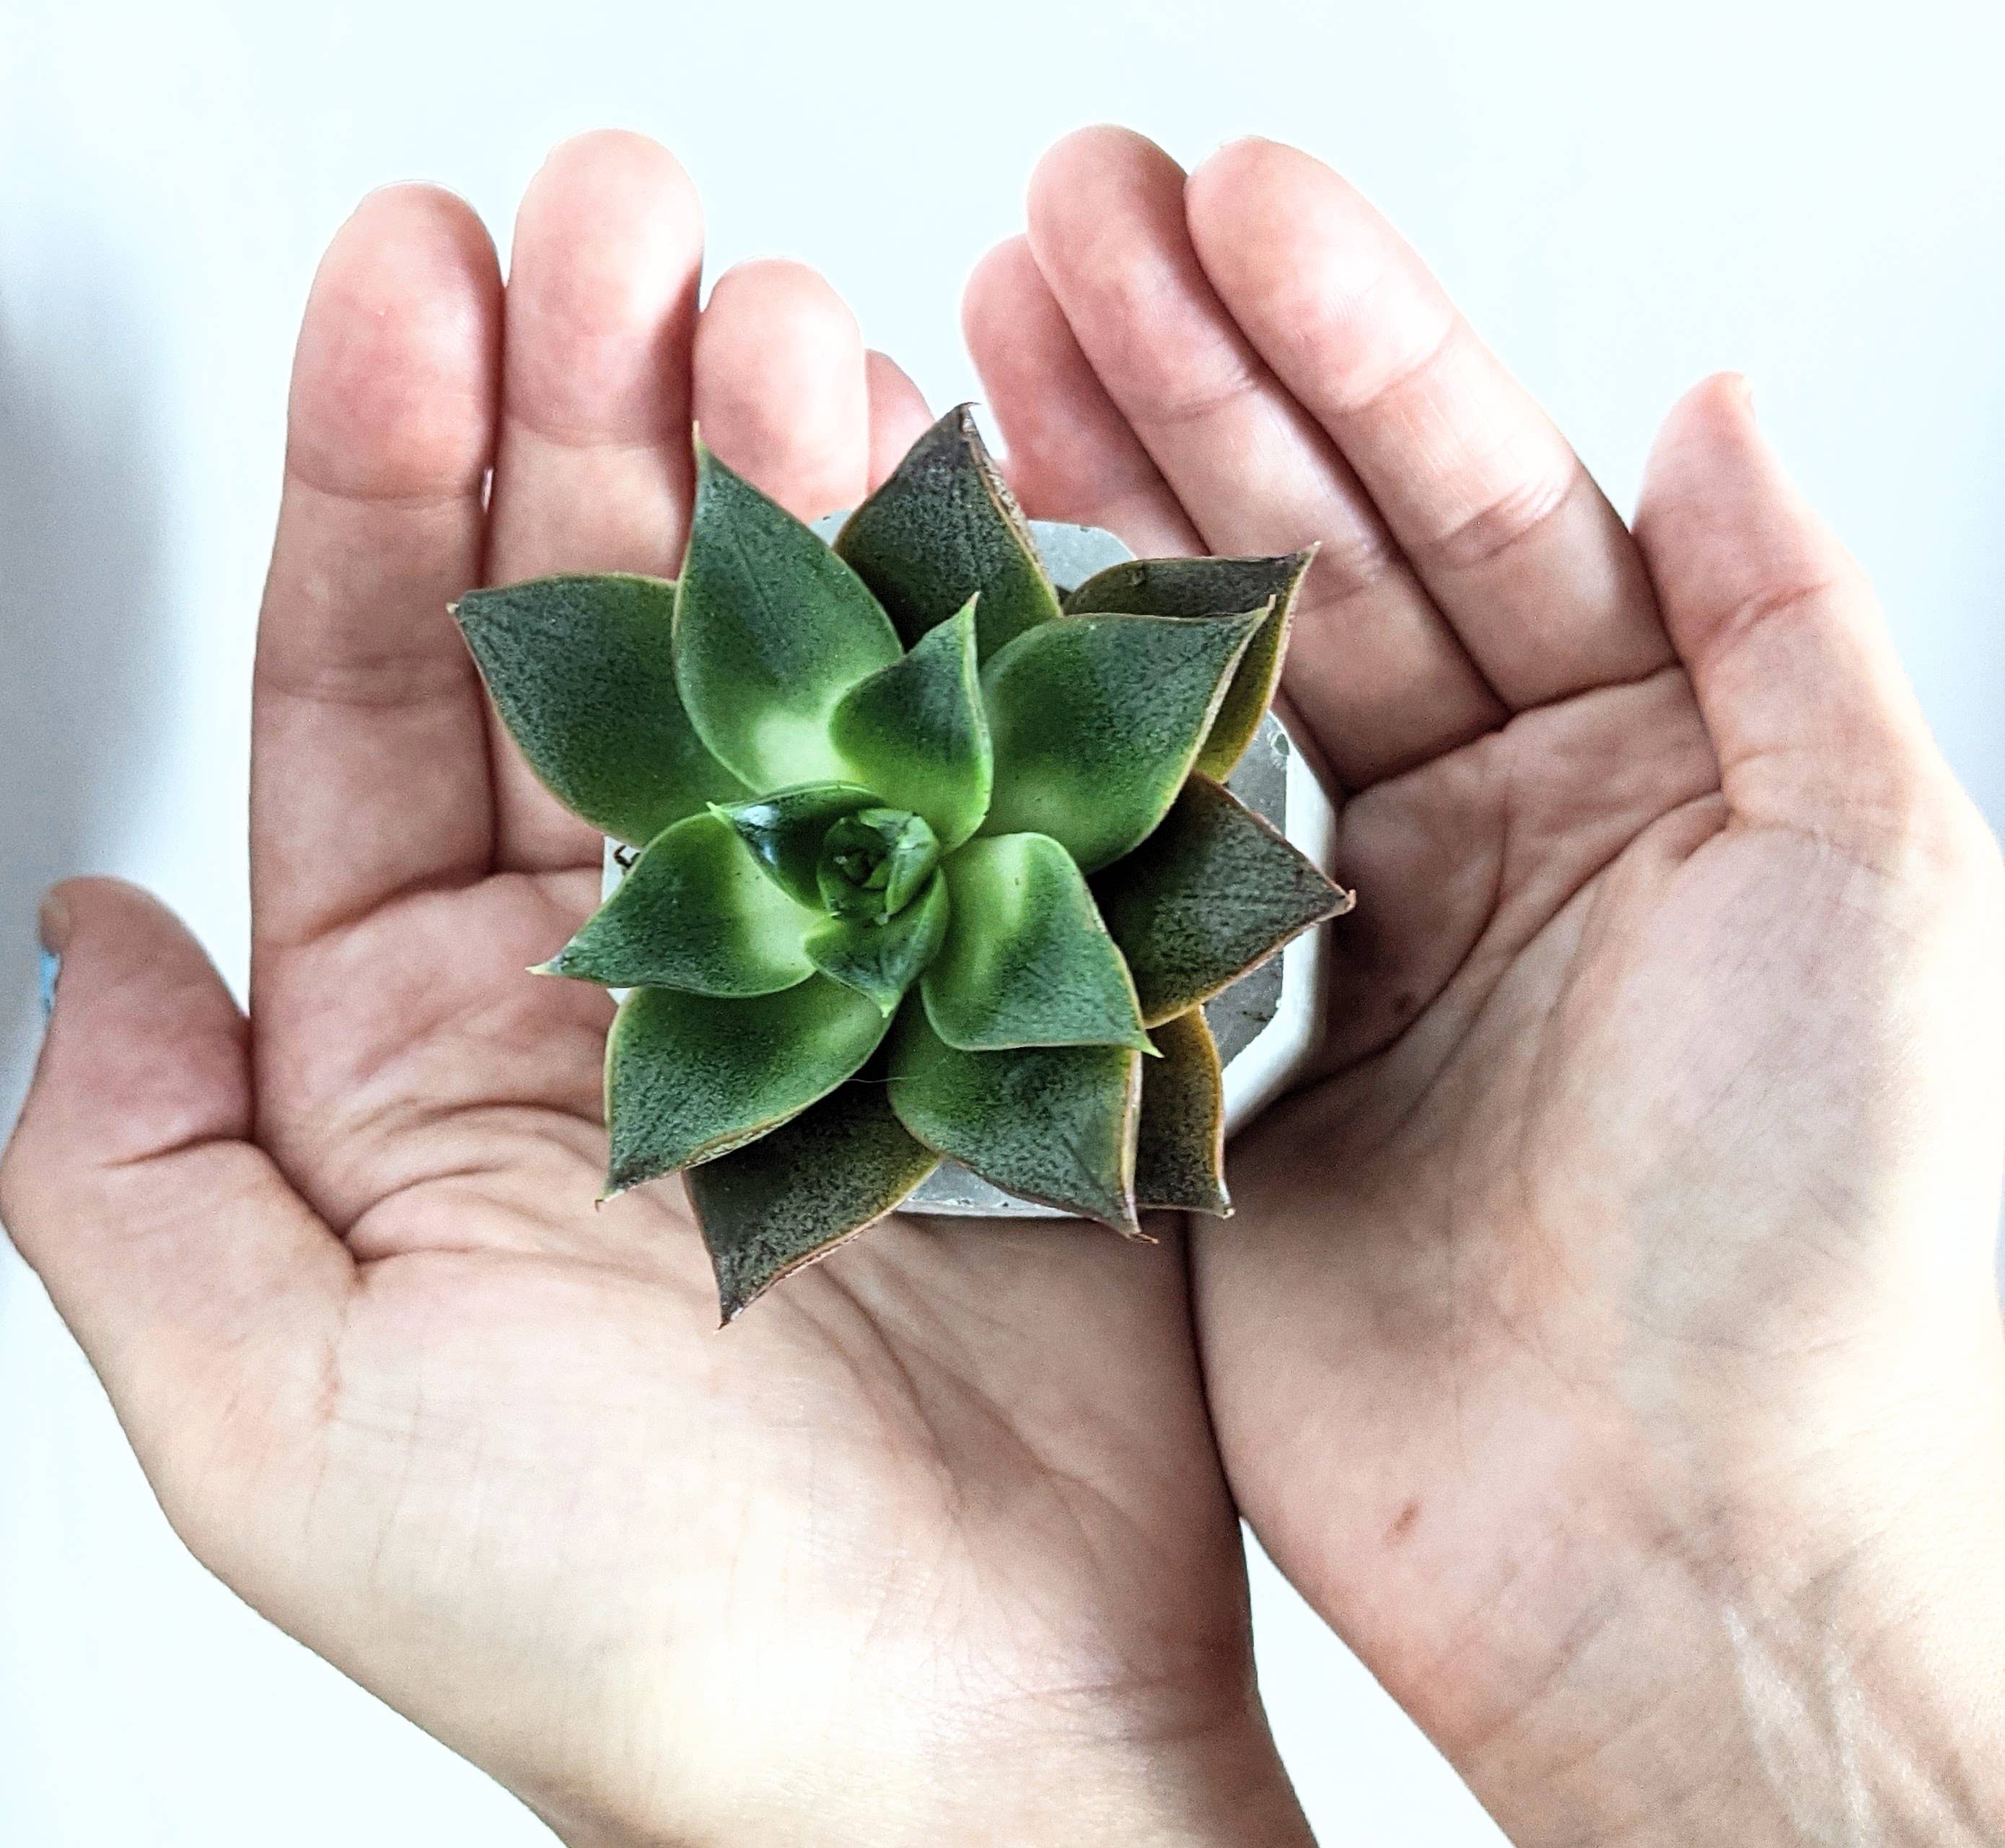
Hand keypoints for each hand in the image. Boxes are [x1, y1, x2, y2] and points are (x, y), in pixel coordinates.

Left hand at [0, 133, 1312, 1847]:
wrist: (957, 1726)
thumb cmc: (626, 1610)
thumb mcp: (276, 1411)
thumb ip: (126, 1166)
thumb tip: (71, 934)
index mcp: (423, 1052)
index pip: (376, 697)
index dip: (378, 470)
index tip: (407, 278)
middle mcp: (623, 982)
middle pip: (582, 634)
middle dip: (580, 409)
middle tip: (607, 221)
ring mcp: (827, 965)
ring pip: (778, 671)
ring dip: (766, 475)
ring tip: (767, 307)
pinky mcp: (1000, 989)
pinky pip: (962, 770)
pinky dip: (947, 624)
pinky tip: (924, 481)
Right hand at [966, 129, 2004, 1844]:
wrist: (1679, 1559)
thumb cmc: (1821, 1237)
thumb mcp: (1872, 874)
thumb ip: (1788, 621)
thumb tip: (1707, 388)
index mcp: (1637, 764)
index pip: (1472, 502)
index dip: (1352, 345)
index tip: (1223, 202)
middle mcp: (1467, 832)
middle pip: (1305, 559)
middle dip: (1188, 379)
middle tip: (1056, 217)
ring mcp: (1314, 946)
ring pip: (1184, 690)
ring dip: (1093, 514)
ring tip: (978, 335)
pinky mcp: (1196, 1068)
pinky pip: (1100, 881)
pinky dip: (1029, 751)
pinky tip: (951, 603)